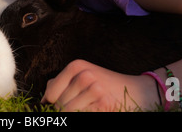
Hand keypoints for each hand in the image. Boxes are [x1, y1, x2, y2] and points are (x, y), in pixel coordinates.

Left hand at [41, 60, 158, 111]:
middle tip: (78, 106)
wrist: (137, 90)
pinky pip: (82, 115)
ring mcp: (94, 89)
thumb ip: (62, 82)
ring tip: (85, 107)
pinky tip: (94, 109)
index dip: (50, 105)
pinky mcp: (103, 103)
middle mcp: (84, 75)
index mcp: (75, 66)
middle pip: (59, 105)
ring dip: (75, 113)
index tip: (53, 109)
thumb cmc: (106, 84)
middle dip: (63, 111)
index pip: (50, 94)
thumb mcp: (83, 75)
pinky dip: (85, 114)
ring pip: (68, 112)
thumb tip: (44, 98)